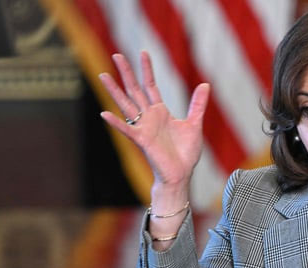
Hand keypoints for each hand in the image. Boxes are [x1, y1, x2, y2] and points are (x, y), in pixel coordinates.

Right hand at [99, 51, 209, 187]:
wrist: (181, 174)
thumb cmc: (185, 152)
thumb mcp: (195, 124)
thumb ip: (197, 105)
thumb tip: (205, 85)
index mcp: (160, 112)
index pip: (151, 86)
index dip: (147, 70)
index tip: (143, 53)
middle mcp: (149, 117)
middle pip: (135, 90)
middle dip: (126, 73)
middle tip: (116, 55)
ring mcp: (143, 128)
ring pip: (126, 105)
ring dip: (114, 91)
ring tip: (102, 76)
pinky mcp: (142, 141)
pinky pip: (127, 130)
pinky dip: (116, 123)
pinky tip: (105, 114)